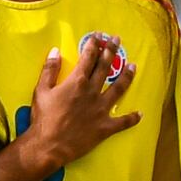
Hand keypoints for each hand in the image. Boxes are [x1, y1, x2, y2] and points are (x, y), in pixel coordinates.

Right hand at [13, 38, 137, 176]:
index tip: (99, 35)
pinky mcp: (105, 126)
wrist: (48, 145)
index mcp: (77, 82)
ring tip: (133, 65)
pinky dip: (132, 118)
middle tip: (117, 40)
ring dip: (127, 76)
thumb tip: (55, 51)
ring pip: (119, 88)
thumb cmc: (42, 118)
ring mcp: (101, 109)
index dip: (94, 45)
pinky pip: (123, 121)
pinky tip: (139, 113)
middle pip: (105, 67)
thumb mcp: (40, 91)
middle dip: (112, 51)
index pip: (88, 58)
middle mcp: (93, 92)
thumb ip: (49, 69)